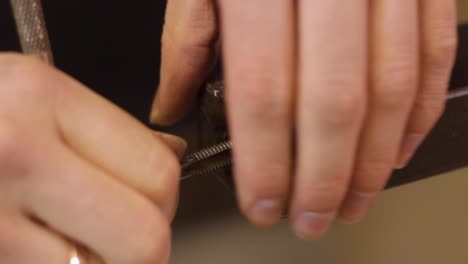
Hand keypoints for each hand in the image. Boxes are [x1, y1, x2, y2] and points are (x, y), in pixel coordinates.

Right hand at [0, 54, 185, 262]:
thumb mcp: (30, 98)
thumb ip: (105, 130)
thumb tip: (172, 156)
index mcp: (43, 96)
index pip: (159, 171)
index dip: (168, 200)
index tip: (157, 205)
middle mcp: (17, 150)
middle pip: (145, 236)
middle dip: (144, 244)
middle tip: (122, 234)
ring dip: (103, 262)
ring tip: (75, 238)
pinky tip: (42, 246)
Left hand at [151, 0, 456, 238]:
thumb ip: (188, 38)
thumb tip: (171, 107)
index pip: (264, 91)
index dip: (267, 160)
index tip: (264, 202)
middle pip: (333, 100)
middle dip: (323, 175)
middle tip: (310, 218)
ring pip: (391, 86)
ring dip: (372, 159)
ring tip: (351, 200)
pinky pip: (431, 53)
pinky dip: (416, 112)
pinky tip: (395, 149)